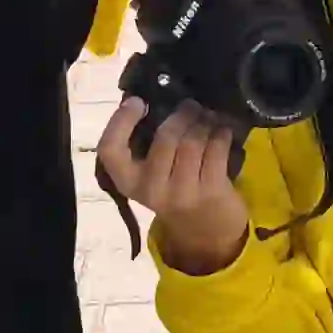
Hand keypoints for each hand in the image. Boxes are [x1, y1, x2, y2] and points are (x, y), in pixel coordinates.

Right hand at [95, 97, 250, 276]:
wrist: (206, 235)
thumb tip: (154, 96)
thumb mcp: (151, 177)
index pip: (110, 150)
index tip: (138, 102)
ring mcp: (182, 192)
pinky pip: (216, 150)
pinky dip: (221, 133)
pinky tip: (222, 130)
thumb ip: (146, 146)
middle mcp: (152, 189)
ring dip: (204, 121)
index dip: (120, 121)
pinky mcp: (211, 191)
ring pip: (193, 141)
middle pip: (165, 137)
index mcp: (129, 182)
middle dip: (182, 114)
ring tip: (209, 116)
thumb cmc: (174, 194)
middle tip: (191, 105)